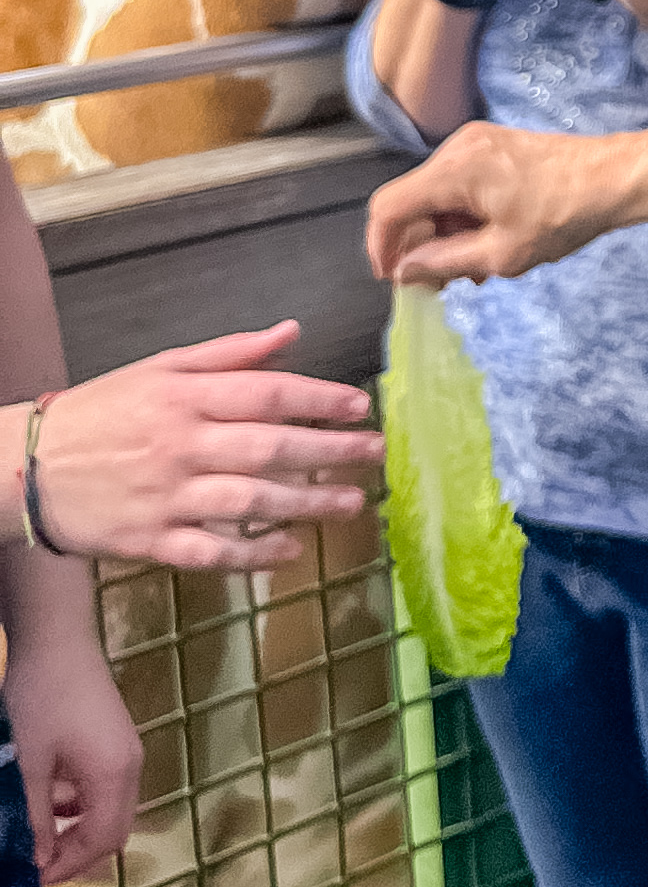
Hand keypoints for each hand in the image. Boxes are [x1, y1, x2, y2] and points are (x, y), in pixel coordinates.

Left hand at [0, 604, 144, 880]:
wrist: (57, 641)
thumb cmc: (41, 700)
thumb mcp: (30, 763)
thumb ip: (37, 816)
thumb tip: (39, 860)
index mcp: (114, 775)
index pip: (101, 840)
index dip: (70, 865)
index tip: (34, 877)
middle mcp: (130, 767)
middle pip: (115, 830)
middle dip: (78, 853)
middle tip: (38, 863)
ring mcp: (127, 752)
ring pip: (111, 810)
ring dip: (79, 829)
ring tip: (38, 832)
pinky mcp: (116, 741)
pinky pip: (107, 788)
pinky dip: (82, 804)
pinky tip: (51, 796)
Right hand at [25, 329, 380, 567]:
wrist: (29, 469)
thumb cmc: (102, 413)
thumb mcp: (159, 369)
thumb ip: (228, 354)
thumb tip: (291, 332)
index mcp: (184, 398)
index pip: (266, 394)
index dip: (319, 399)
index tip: (360, 406)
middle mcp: (180, 446)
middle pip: (267, 448)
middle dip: (329, 451)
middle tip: (374, 453)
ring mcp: (166, 497)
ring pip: (248, 502)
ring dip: (305, 504)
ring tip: (351, 504)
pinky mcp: (151, 541)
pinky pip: (211, 551)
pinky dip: (252, 554)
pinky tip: (290, 550)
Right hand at [368, 127, 641, 285]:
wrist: (617, 177)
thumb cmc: (565, 213)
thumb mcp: (501, 253)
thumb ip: (443, 263)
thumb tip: (403, 272)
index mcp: (454, 169)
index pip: (388, 208)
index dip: (382, 248)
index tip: (395, 280)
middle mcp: (457, 148)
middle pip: (412, 202)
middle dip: (419, 246)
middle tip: (440, 285)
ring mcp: (476, 143)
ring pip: (436, 197)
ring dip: (444, 235)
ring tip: (473, 270)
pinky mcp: (493, 147)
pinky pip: (459, 186)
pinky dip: (463, 217)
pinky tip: (486, 245)